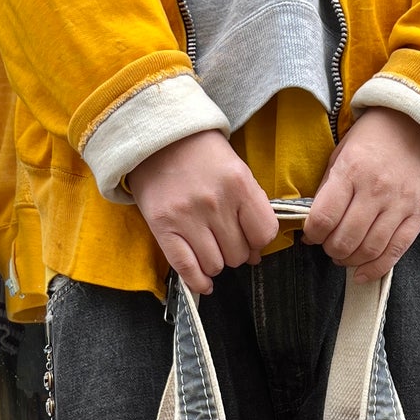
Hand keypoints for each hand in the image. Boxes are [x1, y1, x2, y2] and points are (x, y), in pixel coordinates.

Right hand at [128, 130, 278, 294]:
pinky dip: (198, 282)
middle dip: (235, 252)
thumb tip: (255, 255)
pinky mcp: (163, 227)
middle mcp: (215, 202)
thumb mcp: (236, 169)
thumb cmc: (201, 154)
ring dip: (215, 263)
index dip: (258, 242)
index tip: (249, 238)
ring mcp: (187, 216)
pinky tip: (204, 282)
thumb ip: (250, 208)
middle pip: (238, 254)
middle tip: (224, 239)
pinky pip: (186, 268)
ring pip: (215, 265)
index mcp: (239, 184)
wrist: (156, 137)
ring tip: (208, 247)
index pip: (263, 234)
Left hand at [304, 108, 419, 282]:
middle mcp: (376, 189)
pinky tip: (361, 273)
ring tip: (344, 257)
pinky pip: (395, 252)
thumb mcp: (343, 152)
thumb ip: (328, 188)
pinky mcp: (419, 215)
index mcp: (352, 170)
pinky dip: (375, 269)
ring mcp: (400, 204)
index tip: (312, 235)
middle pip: (345, 240)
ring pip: (369, 250)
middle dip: (330, 250)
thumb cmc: (376, 138)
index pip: (323, 218)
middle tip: (329, 246)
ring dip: (350, 261)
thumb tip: (314, 225)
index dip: (312, 234)